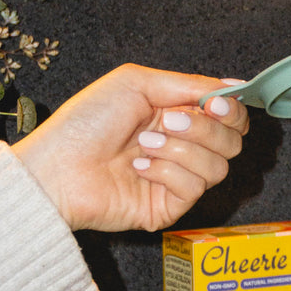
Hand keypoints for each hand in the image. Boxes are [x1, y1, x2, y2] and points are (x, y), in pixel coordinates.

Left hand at [10, 63, 249, 232]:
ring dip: (179, 150)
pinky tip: (137, 168)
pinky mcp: (170, 207)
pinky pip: (193, 188)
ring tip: (143, 145)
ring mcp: (179, 180)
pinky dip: (165, 172)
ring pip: (218, 166)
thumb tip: (234, 86)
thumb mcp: (137, 83)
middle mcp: (185, 148)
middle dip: (204, 129)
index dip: (231, 110)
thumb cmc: (86, 123)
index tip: (214, 105)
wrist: (56, 166)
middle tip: (168, 121)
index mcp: (181, 116)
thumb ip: (189, 84)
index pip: (232, 117)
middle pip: (233, 142)